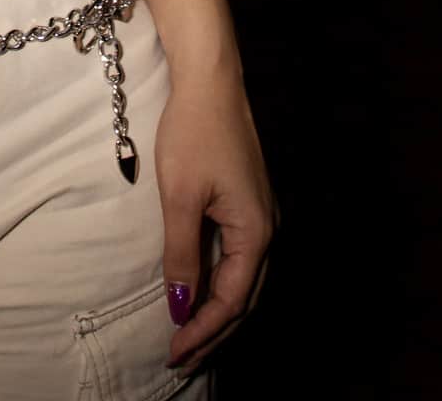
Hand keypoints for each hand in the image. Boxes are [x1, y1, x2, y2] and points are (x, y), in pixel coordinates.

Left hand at [155, 71, 274, 373]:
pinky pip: (240, 259)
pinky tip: (201, 292)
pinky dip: (221, 284)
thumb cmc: (193, 132)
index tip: (173, 353)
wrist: (211, 80)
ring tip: (190, 338)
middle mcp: (268, 231)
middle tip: (181, 360)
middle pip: (245, 300)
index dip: (202, 331)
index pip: (231, 302)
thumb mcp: (180, 197)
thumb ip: (182, 255)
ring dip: (218, 313)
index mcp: (255, 233)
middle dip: (214, 334)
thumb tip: (181, 307)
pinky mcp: (250, 204)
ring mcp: (262, 217)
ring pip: (245, 281)